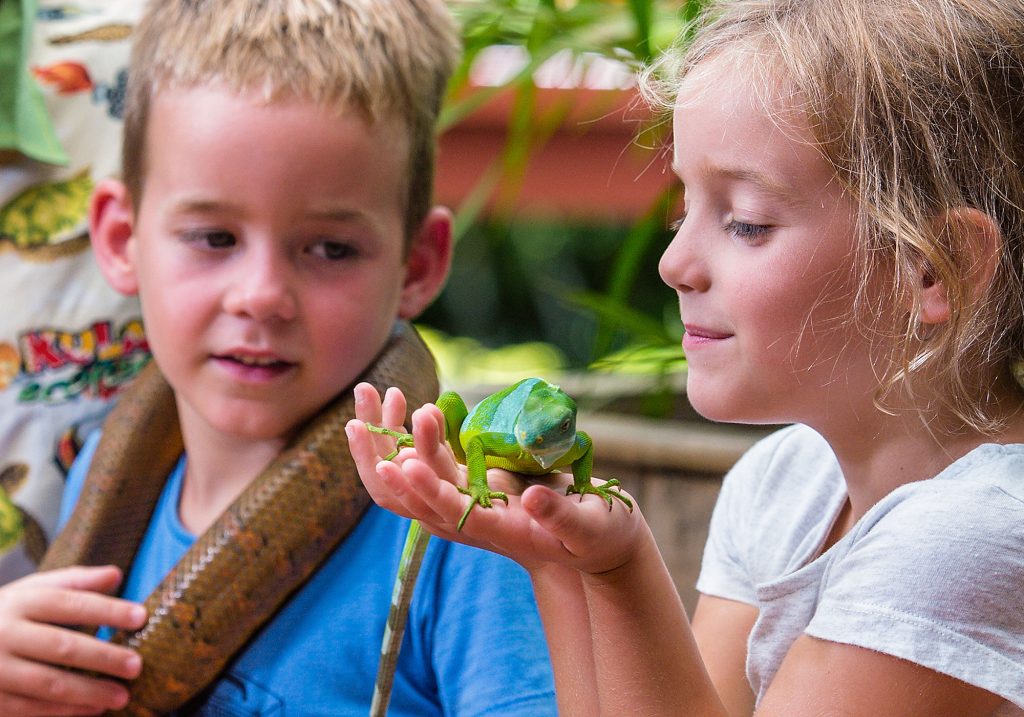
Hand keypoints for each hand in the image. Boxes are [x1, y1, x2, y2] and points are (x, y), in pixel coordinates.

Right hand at [0, 565, 146, 714]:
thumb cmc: (7, 613)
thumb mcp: (33, 590)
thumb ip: (74, 581)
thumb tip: (116, 574)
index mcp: (21, 602)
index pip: (71, 603)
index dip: (107, 610)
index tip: (141, 616)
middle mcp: (6, 634)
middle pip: (62, 646)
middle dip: (103, 657)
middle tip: (137, 665)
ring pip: (48, 683)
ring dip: (88, 691)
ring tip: (122, 696)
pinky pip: (31, 708)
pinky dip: (65, 711)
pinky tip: (94, 709)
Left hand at [347, 383, 645, 574]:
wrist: (595, 543)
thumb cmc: (600, 536)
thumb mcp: (586, 528)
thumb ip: (559, 515)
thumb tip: (530, 501)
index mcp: (494, 531)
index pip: (448, 513)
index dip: (424, 490)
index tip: (402, 462)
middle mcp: (469, 519)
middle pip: (408, 498)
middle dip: (381, 458)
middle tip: (357, 417)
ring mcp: (465, 501)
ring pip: (412, 474)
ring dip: (389, 437)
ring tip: (376, 391)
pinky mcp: (469, 485)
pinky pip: (428, 460)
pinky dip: (413, 433)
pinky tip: (407, 401)